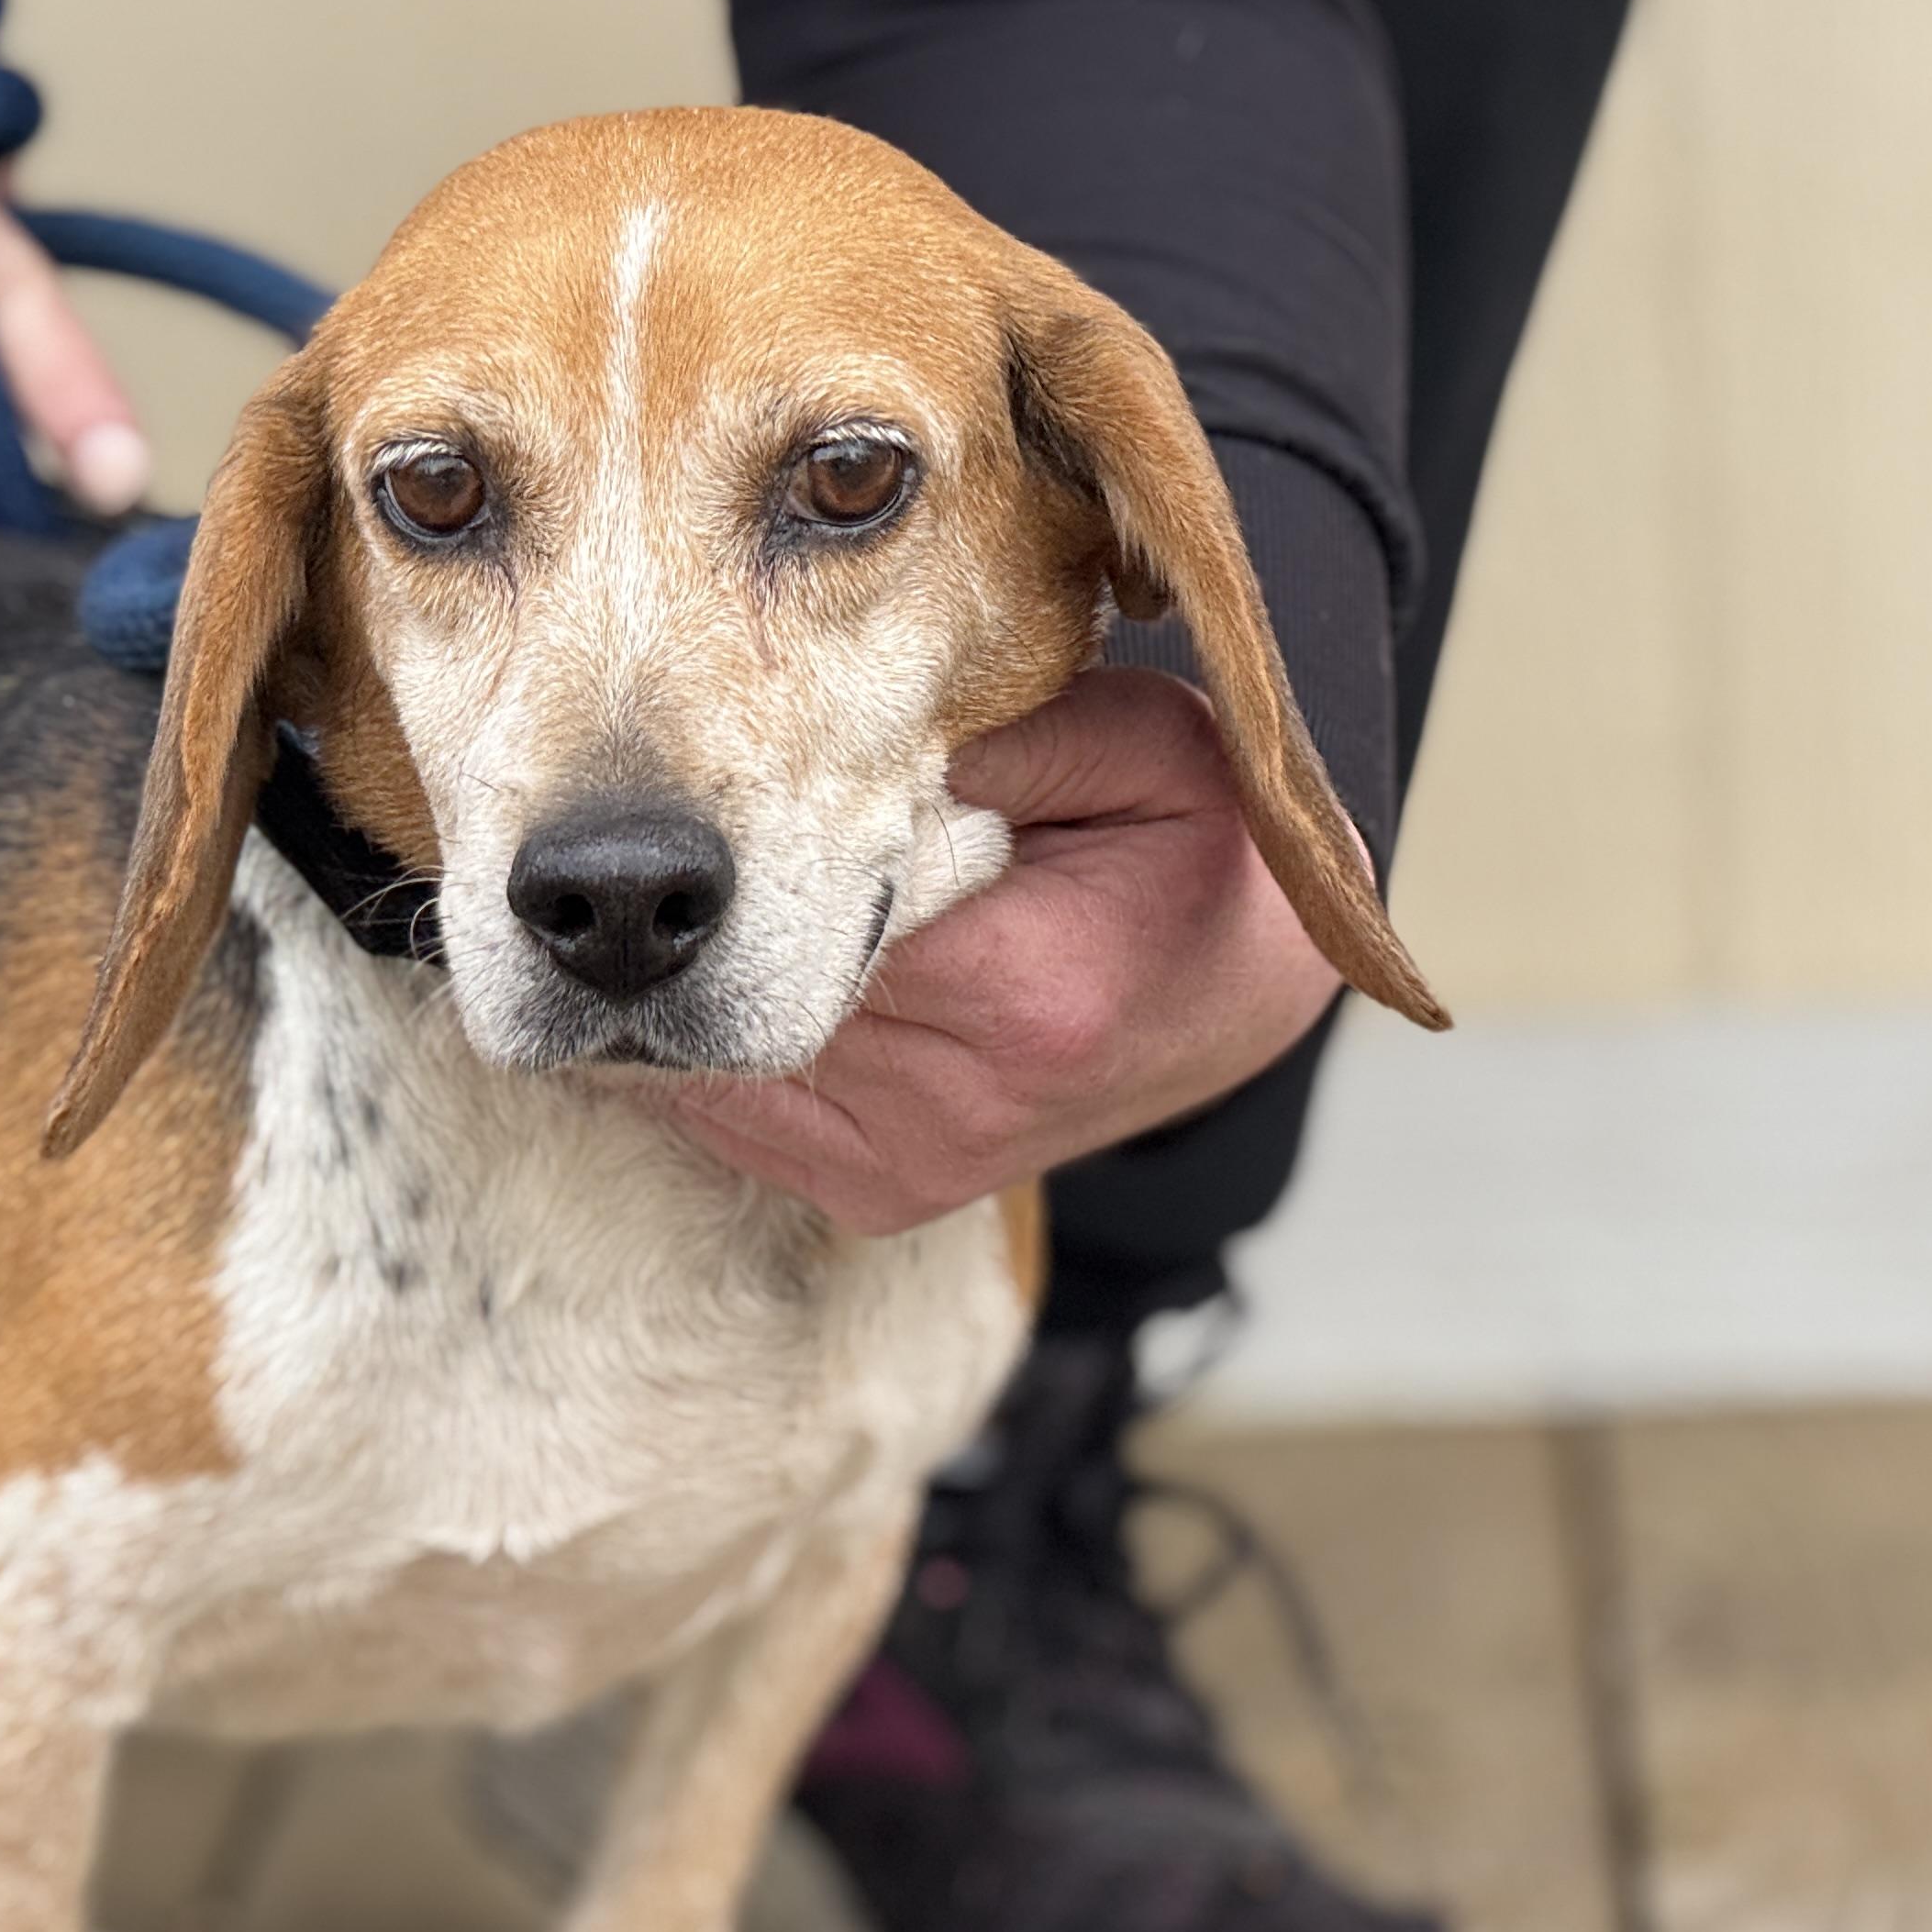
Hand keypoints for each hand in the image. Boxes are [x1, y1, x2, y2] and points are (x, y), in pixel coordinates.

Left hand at [669, 669, 1345, 1234]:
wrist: (1255, 979)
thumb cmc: (1198, 846)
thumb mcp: (1140, 743)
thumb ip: (1010, 736)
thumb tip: (861, 737)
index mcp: (1020, 992)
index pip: (810, 924)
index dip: (758, 856)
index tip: (727, 793)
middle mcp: (961, 1104)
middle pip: (753, 999)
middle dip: (715, 926)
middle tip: (676, 857)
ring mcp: (921, 1165)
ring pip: (727, 1071)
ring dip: (697, 993)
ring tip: (679, 921)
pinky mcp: (889, 1195)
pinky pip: (742, 1127)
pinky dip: (709, 1061)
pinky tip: (714, 984)